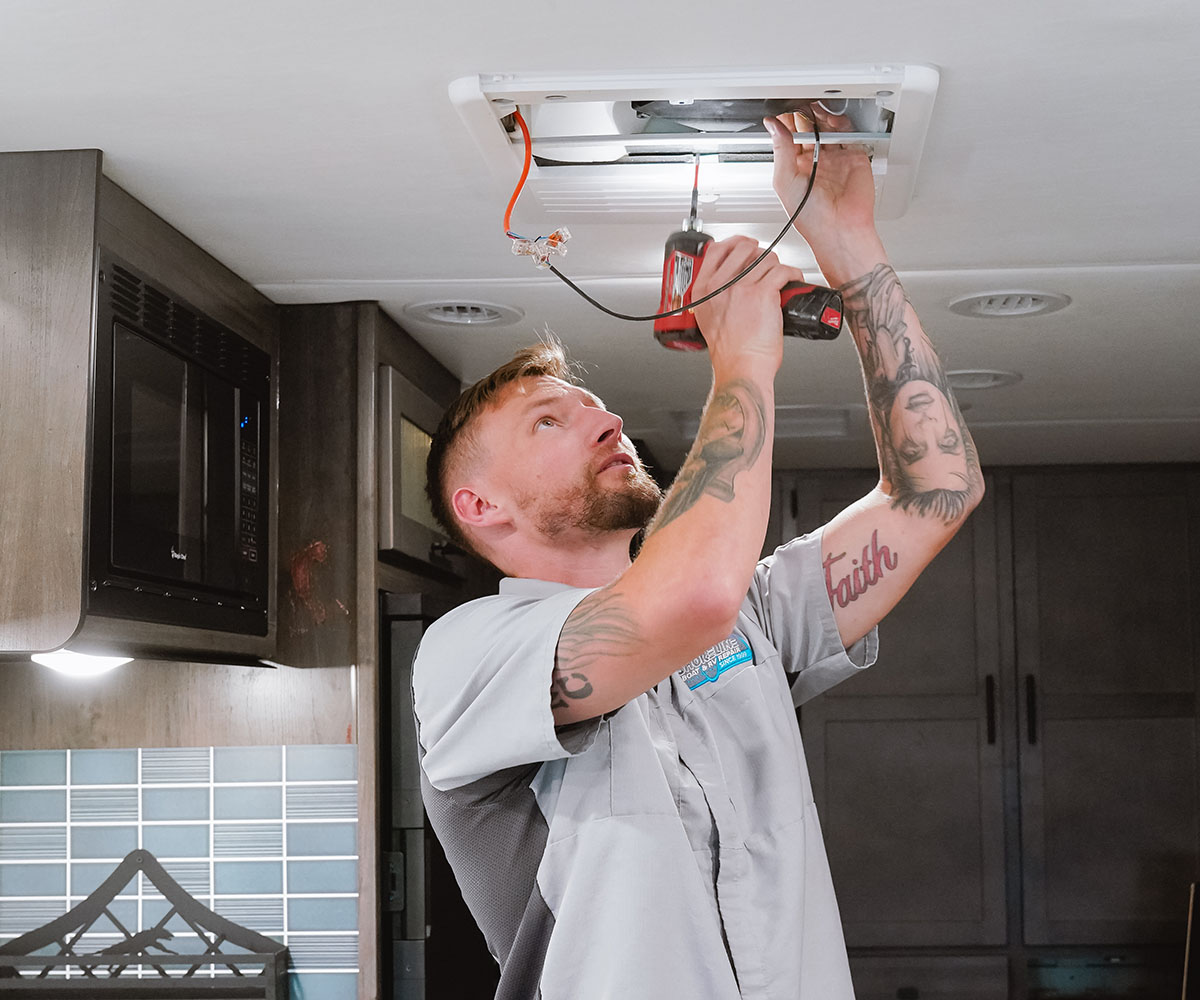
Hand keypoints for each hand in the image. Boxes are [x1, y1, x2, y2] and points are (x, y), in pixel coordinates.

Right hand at [690, 236, 805, 374]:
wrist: (740, 368)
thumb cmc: (729, 352)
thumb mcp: (708, 319)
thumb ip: (713, 298)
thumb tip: (728, 283)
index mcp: (704, 290)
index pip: (717, 249)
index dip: (734, 243)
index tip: (743, 245)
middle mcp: (721, 285)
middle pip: (744, 249)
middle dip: (760, 252)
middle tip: (767, 262)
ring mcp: (742, 288)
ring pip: (767, 258)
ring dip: (778, 265)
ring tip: (781, 276)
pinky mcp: (764, 294)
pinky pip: (783, 270)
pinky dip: (793, 274)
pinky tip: (793, 281)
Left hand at [764, 105, 878, 267]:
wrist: (839, 228)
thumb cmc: (811, 217)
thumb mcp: (784, 181)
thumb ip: (781, 150)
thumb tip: (772, 126)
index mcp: (795, 169)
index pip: (788, 138)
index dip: (784, 124)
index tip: (779, 111)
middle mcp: (815, 162)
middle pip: (808, 128)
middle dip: (802, 114)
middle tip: (796, 102)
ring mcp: (834, 158)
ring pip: (827, 127)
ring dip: (819, 114)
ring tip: (811, 105)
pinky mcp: (854, 156)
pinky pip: (847, 132)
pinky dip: (839, 121)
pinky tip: (829, 117)